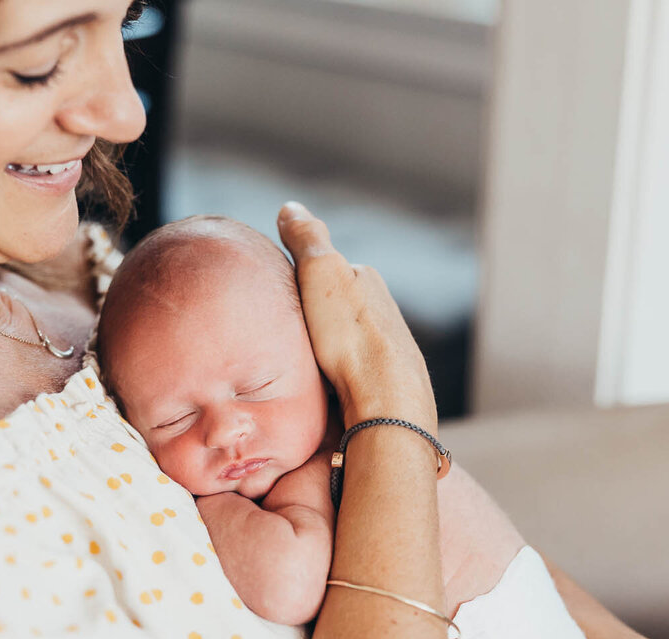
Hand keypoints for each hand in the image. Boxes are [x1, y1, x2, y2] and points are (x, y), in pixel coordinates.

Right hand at [276, 202, 434, 429]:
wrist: (386, 402)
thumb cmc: (351, 337)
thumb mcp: (320, 272)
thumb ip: (306, 238)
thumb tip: (290, 206)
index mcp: (367, 282)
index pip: (328, 270)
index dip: (301, 279)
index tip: (279, 294)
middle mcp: (384, 312)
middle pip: (338, 309)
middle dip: (316, 317)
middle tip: (283, 332)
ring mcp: (388, 350)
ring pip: (347, 342)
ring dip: (326, 349)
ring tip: (299, 364)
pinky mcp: (386, 385)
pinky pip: (352, 372)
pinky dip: (335, 375)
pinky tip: (322, 388)